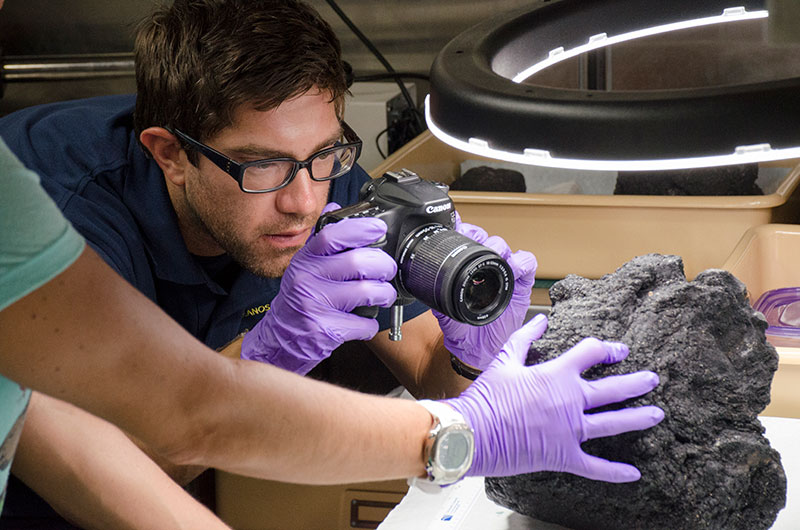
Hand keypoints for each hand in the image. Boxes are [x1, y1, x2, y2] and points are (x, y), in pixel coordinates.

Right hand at [241, 204, 397, 373]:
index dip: (359, 229)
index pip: (331, 235)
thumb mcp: (303, 266)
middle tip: (387, 269)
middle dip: (382, 265)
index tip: (378, 228)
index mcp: (305, 260)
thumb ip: (321, 241)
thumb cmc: (298, 300)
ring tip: (383, 294)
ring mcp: (315, 305)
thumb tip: (336, 209)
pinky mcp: (325, 329)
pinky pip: (363, 322)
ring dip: (384, 293)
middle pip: (357, 262)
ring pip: (366, 291)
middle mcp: (307, 279)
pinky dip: (371, 323)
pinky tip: (365, 320)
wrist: (281, 338)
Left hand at [434, 213, 536, 370]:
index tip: (457, 225)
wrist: (478, 351)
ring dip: (501, 247)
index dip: (463, 230)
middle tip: (476, 240)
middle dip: (482, 236)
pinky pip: (528, 264)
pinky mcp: (522, 284)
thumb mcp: (444, 312)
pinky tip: (515, 267)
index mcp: (467, 270)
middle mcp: (486, 269)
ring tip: (496, 254)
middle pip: (487, 240)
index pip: (467, 242)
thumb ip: (437, 297)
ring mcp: (505, 274)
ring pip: (507, 248)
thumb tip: (424, 284)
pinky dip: (523, 261)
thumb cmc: (462, 330)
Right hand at [447, 314, 663, 482]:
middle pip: (613, 389)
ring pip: (613, 423)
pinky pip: (595, 466)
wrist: (472, 432)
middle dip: (636, 382)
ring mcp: (569, 430)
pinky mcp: (563, 455)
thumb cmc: (485, 397)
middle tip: (652, 379)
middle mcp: (569, 400)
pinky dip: (615, 472)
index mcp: (556, 374)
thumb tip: (540, 321)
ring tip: (657, 414)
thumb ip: (525, 338)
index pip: (590, 353)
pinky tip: (635, 473)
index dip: (606, 348)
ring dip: (638, 418)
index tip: (616, 350)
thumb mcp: (504, 360)